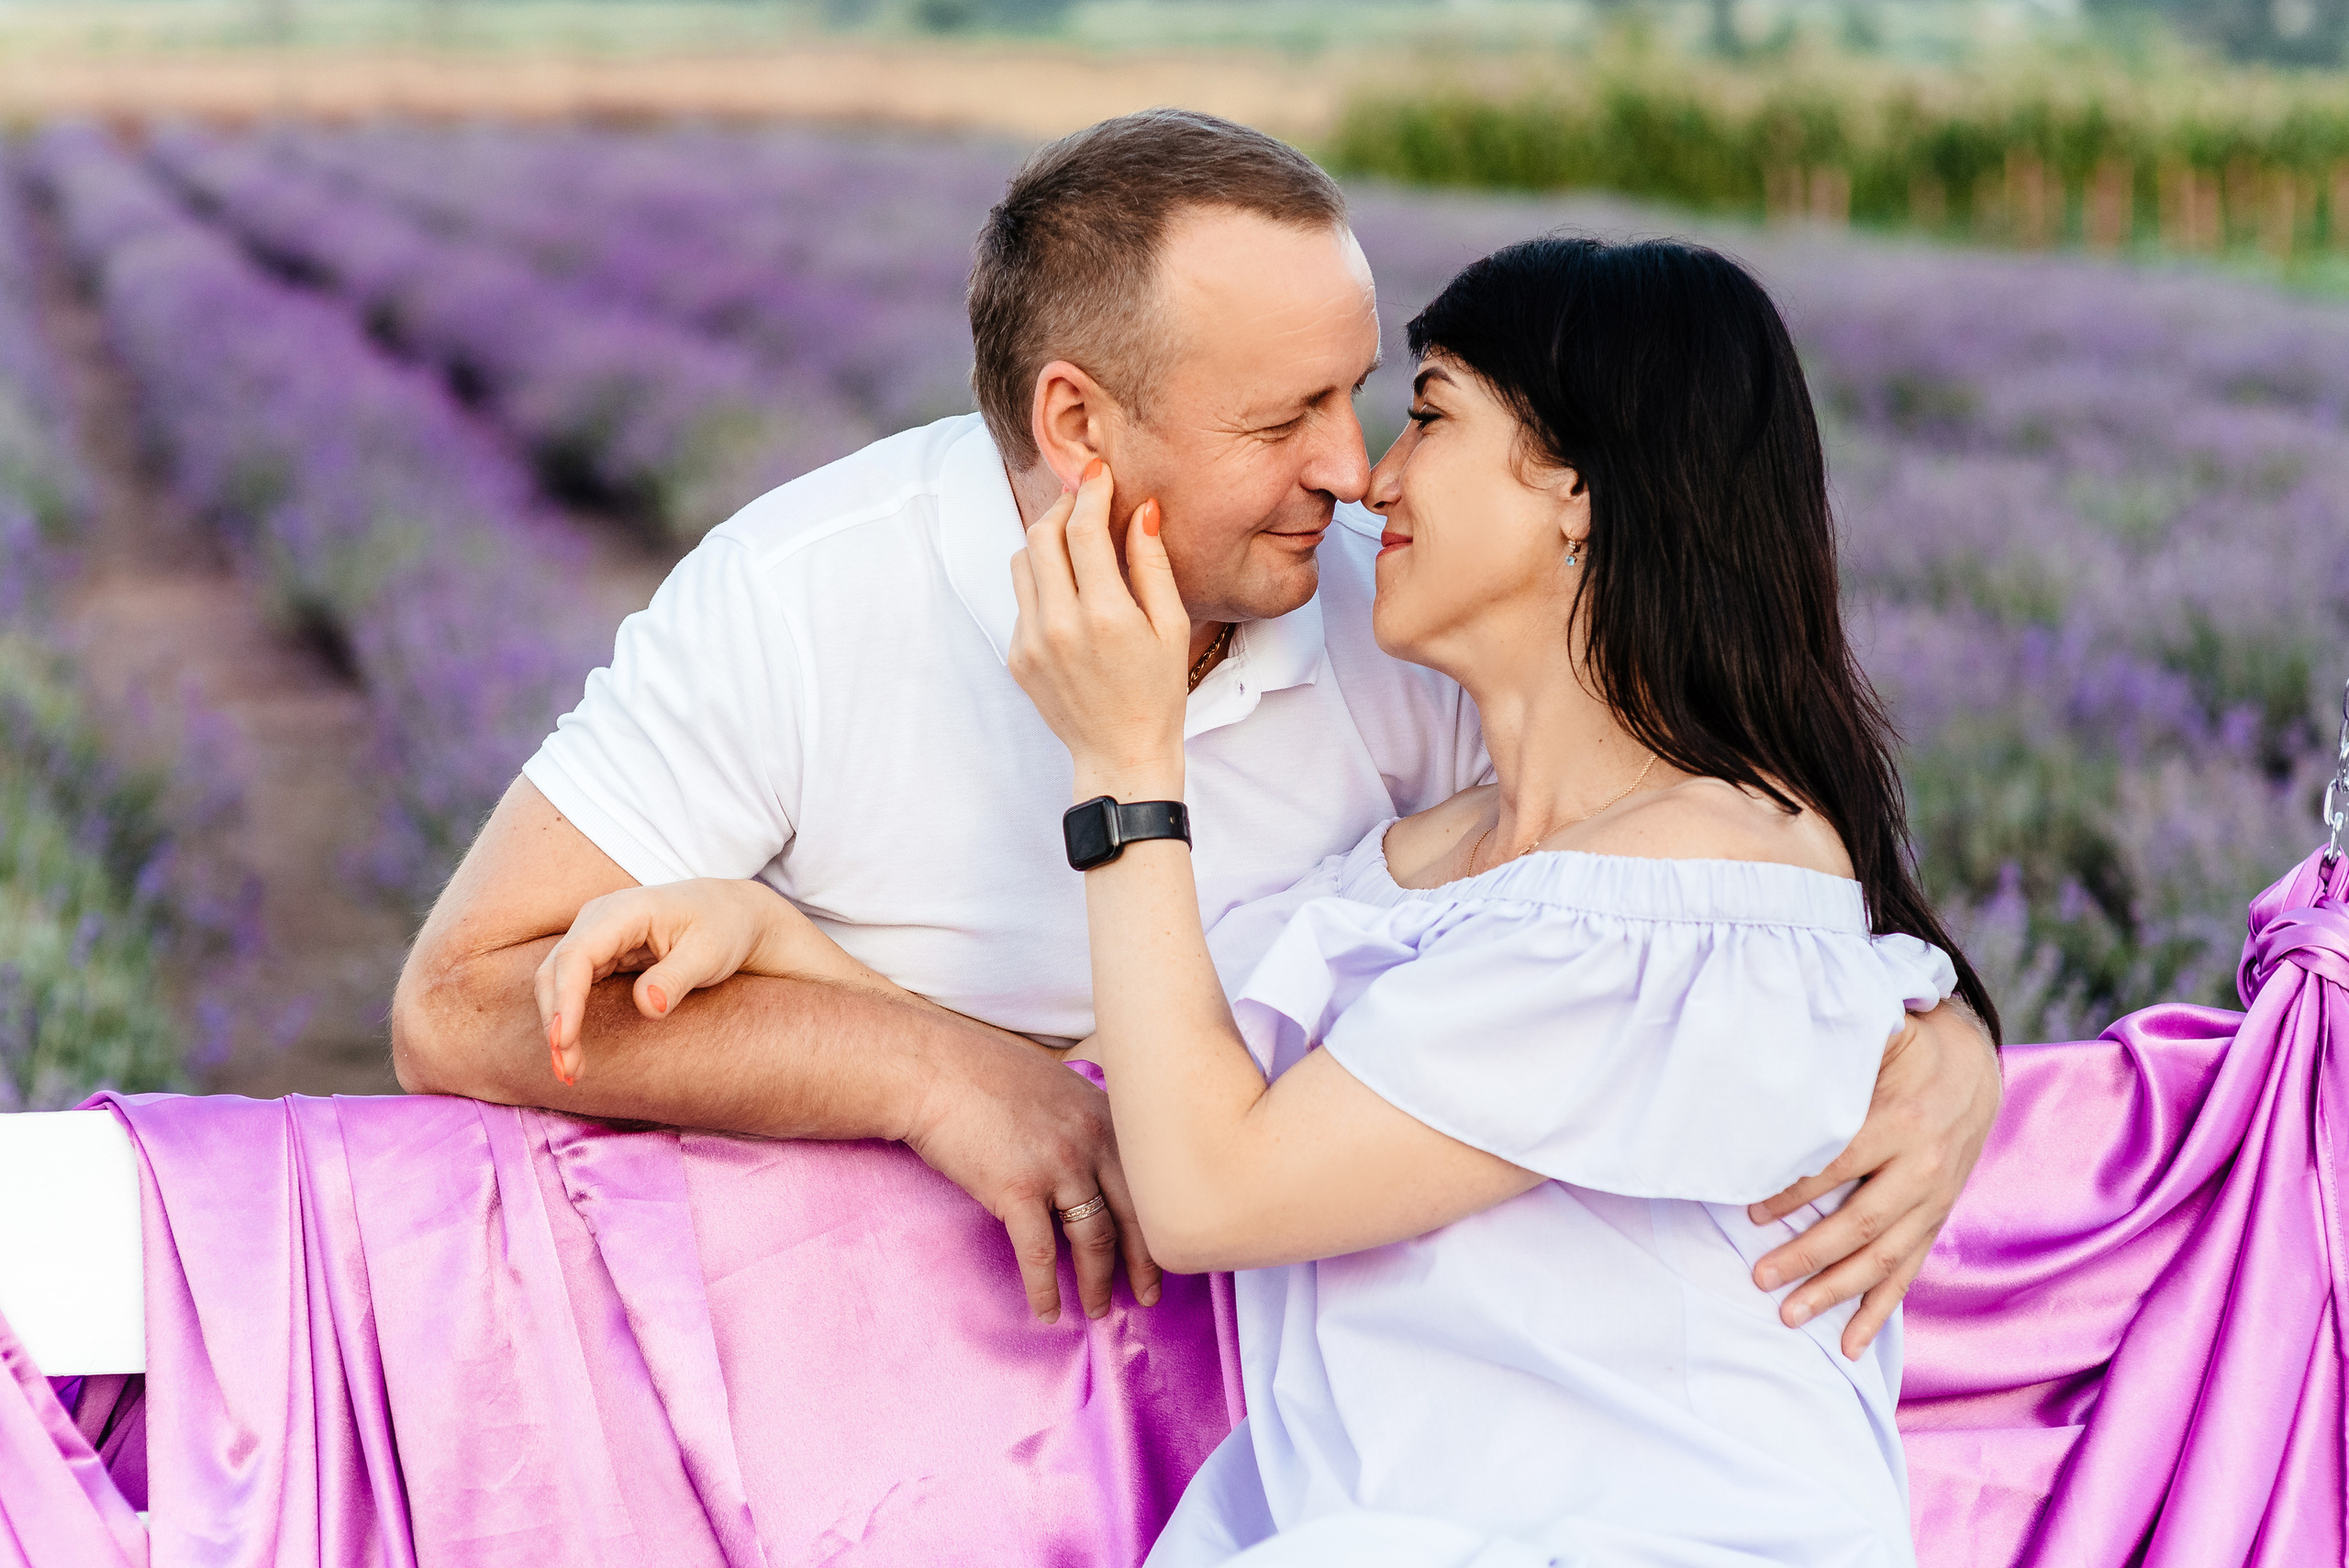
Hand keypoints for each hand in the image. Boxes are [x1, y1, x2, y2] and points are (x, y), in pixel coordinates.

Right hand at [536, 878, 856, 1084]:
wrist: (731, 914)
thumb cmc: (723, 928)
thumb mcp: (710, 953)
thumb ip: (676, 977)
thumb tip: (648, 1006)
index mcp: (625, 911)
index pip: (578, 954)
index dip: (566, 999)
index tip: (563, 1041)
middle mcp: (599, 919)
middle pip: (556, 970)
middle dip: (556, 1022)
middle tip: (566, 1071)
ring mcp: (595, 935)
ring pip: (557, 982)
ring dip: (558, 1027)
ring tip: (568, 1072)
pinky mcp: (598, 954)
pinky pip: (571, 987)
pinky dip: (568, 1020)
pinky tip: (573, 1053)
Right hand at [904, 1034, 1163, 1323]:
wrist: (933, 1069)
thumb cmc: (983, 1074)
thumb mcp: (1055, 1084)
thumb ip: (1083, 1120)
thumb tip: (1093, 1158)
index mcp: (1104, 1116)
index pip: (1145, 1182)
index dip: (1155, 1223)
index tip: (1163, 1253)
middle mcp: (1092, 1141)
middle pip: (1132, 1217)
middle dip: (1143, 1264)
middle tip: (1148, 1297)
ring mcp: (1057, 1167)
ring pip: (1093, 1240)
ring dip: (1098, 1283)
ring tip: (1098, 1310)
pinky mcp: (1017, 1190)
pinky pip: (1039, 1253)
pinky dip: (1045, 1289)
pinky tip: (1048, 1311)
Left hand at [1008, 459, 1189, 791]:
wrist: (1121, 754)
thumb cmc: (1157, 692)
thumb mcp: (1171, 626)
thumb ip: (1152, 564)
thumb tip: (1141, 510)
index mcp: (1104, 615)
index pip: (1082, 529)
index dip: (1090, 491)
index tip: (1098, 472)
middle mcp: (1059, 625)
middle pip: (1041, 535)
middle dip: (1062, 508)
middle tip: (1083, 501)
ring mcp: (1031, 641)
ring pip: (1022, 562)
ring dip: (1045, 542)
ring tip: (1074, 545)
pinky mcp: (1016, 656)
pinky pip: (1021, 599)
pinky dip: (1042, 583)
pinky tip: (1070, 596)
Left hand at [1748, 1001, 2001, 1357]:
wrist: (1973, 1069)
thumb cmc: (1909, 1051)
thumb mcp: (1879, 1041)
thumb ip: (1837, 1053)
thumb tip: (1780, 1048)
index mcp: (1900, 1122)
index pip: (1837, 1167)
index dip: (1792, 1193)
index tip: (1750, 1211)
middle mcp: (1922, 1169)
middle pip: (1859, 1224)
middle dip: (1807, 1256)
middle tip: (1759, 1278)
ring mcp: (1933, 1203)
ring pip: (1882, 1259)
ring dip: (1835, 1293)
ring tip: (1791, 1315)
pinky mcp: (1935, 1222)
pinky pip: (1906, 1273)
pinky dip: (1879, 1312)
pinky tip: (1852, 1344)